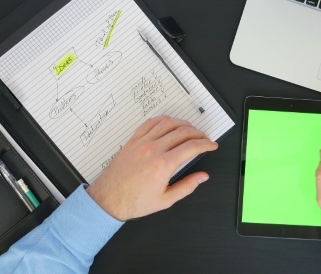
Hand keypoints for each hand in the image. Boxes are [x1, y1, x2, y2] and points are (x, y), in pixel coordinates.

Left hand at [87, 115, 217, 220]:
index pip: (192, 147)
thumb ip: (187, 187)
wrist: (109, 199)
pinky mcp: (132, 141)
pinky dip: (163, 120)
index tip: (212, 145)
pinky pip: (150, 123)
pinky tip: (169, 123)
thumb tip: (202, 177)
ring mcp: (142, 143)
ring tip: (191, 130)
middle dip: (198, 133)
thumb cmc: (134, 201)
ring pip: (167, 123)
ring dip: (183, 124)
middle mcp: (153, 149)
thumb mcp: (165, 200)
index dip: (206, 144)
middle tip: (204, 139)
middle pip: (182, 132)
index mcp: (163, 165)